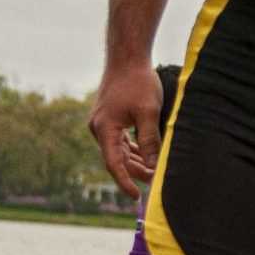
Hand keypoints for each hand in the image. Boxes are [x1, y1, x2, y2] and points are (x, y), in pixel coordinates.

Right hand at [86, 60, 163, 198]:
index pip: (113, 164)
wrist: (127, 58)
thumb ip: (149, 141)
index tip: (136, 196)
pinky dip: (131, 150)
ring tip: (152, 172)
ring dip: (134, 162)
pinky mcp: (109, 119)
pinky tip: (144, 157)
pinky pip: (119, 140)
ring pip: (118, 151)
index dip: (125, 182)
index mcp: (105, 128)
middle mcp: (99, 128)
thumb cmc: (138, 82)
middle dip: (134, 172)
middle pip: (116, 159)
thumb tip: (152, 167)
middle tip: (155, 182)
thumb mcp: (148, 113)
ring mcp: (102, 123)